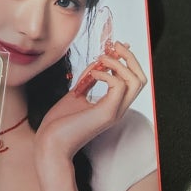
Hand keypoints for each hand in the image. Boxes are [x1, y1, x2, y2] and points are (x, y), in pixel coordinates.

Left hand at [35, 42, 146, 163]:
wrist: (50, 145)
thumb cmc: (59, 124)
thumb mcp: (76, 94)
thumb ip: (89, 80)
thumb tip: (98, 62)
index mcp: (112, 105)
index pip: (133, 80)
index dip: (128, 60)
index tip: (116, 46)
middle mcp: (118, 109)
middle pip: (141, 78)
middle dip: (130, 58)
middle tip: (115, 45)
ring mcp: (114, 112)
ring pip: (136, 81)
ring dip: (119, 64)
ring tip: (101, 59)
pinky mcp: (107, 113)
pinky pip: (119, 86)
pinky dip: (107, 74)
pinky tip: (91, 74)